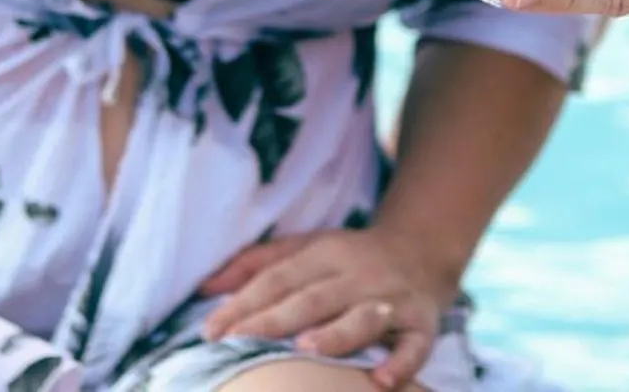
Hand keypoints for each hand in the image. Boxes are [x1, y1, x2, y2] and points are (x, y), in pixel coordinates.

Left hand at [200, 225, 453, 388]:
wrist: (423, 250)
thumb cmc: (349, 259)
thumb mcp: (306, 249)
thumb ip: (257, 265)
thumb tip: (205, 287)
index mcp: (326, 253)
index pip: (280, 278)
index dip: (246, 303)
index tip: (211, 331)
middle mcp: (359, 273)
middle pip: (314, 297)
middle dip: (276, 320)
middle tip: (240, 342)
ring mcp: (392, 297)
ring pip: (363, 316)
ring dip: (336, 334)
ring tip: (305, 349)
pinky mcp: (421, 322)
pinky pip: (414, 345)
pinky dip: (400, 363)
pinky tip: (380, 380)